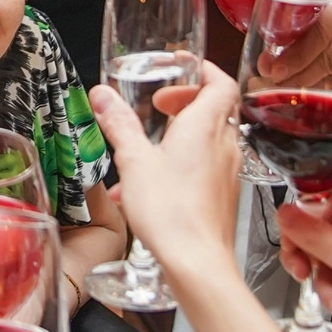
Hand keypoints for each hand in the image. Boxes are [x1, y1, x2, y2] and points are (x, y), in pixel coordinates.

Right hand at [88, 63, 241, 283]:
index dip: (204, 70)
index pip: (221, 81)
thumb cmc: (171, 211)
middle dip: (185, 102)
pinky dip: (183, 164)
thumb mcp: (134, 161)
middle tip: (159, 108)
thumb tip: (103, 95)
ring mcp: (228, 171)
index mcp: (206, 126)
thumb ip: (119, 125)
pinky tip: (151, 186)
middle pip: (216, 108)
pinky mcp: (223, 195)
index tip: (181, 69)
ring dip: (181, 136)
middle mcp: (224, 145)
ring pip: (208, 140)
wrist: (197, 262)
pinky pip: (206, 167)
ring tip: (148, 149)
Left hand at [253, 2, 331, 91]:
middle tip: (280, 84)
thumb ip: (279, 35)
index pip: (321, 33)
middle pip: (330, 58)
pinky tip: (310, 92)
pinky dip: (327, 92)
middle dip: (301, 76)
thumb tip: (266, 65)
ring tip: (291, 90)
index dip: (297, 56)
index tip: (277, 70)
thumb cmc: (307, 12)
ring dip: (312, 87)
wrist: (328, 10)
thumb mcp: (292, 13)